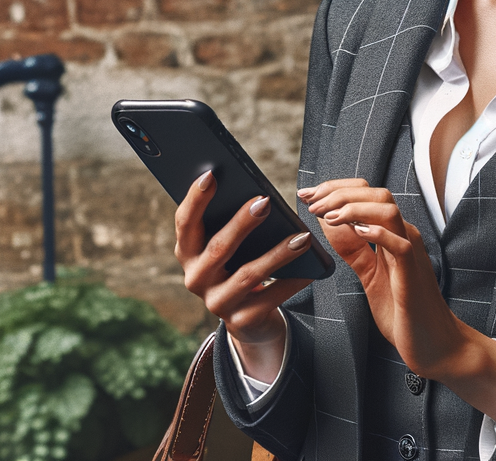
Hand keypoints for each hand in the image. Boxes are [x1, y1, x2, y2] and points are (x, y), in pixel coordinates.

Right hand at [175, 170, 312, 381]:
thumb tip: (257, 194)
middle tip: (264, 201)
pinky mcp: (241, 321)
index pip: (185, 223)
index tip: (211, 174)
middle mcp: (196, 278)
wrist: (249, 318)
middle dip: (241, 223)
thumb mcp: (230, 244)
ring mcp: (217, 302)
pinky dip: (292, 281)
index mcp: (188, 252)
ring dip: (277, 254)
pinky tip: (310, 267)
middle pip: (218, 248)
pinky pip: (270, 298)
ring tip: (302, 237)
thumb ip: (231, 220)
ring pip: (248, 275)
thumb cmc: (239, 263)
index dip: (195, 199)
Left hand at [300, 178, 495, 420]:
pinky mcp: (412, 272)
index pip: (366, 194)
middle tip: (310, 202)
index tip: (308, 194)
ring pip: (387, 210)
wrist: (433, 344)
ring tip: (328, 216)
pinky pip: (400, 244)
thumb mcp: (368, 273)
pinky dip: (378, 233)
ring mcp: (410, 251)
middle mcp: (403, 235)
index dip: (336, 189)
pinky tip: (357, 232)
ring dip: (353, 207)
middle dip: (339, 192)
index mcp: (392, 234)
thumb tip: (326, 221)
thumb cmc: (402, 310)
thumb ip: (352, 248)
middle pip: (375, 194)